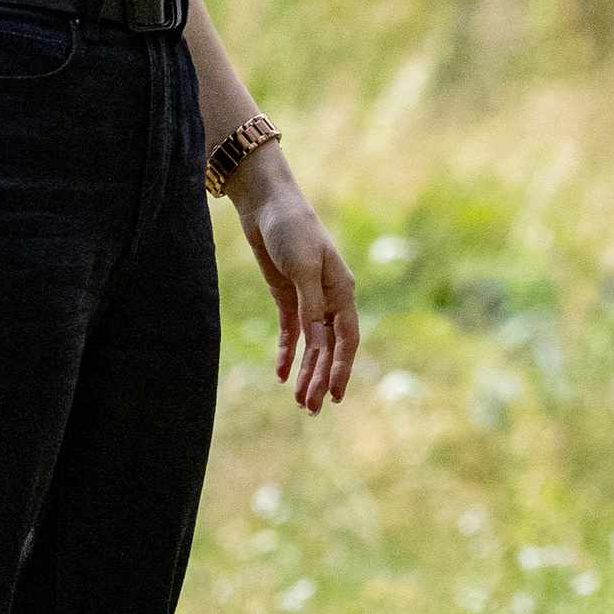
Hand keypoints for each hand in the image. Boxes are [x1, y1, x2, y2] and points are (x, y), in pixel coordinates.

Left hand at [228, 145, 358, 410]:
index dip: (342, 367)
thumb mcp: (302, 268)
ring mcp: (309, 298)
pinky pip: (291, 332)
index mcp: (342, 290)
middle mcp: (329, 298)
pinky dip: (288, 353)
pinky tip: (281, 374)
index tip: (336, 395)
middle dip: (321, 378)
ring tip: (299, 401)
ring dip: (306, 371)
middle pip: (328, 347)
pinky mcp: (288, 296)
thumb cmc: (292, 229)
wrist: (267, 204)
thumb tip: (320, 342)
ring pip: (311, 345)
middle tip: (312, 408)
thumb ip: (310, 306)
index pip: (346, 337)